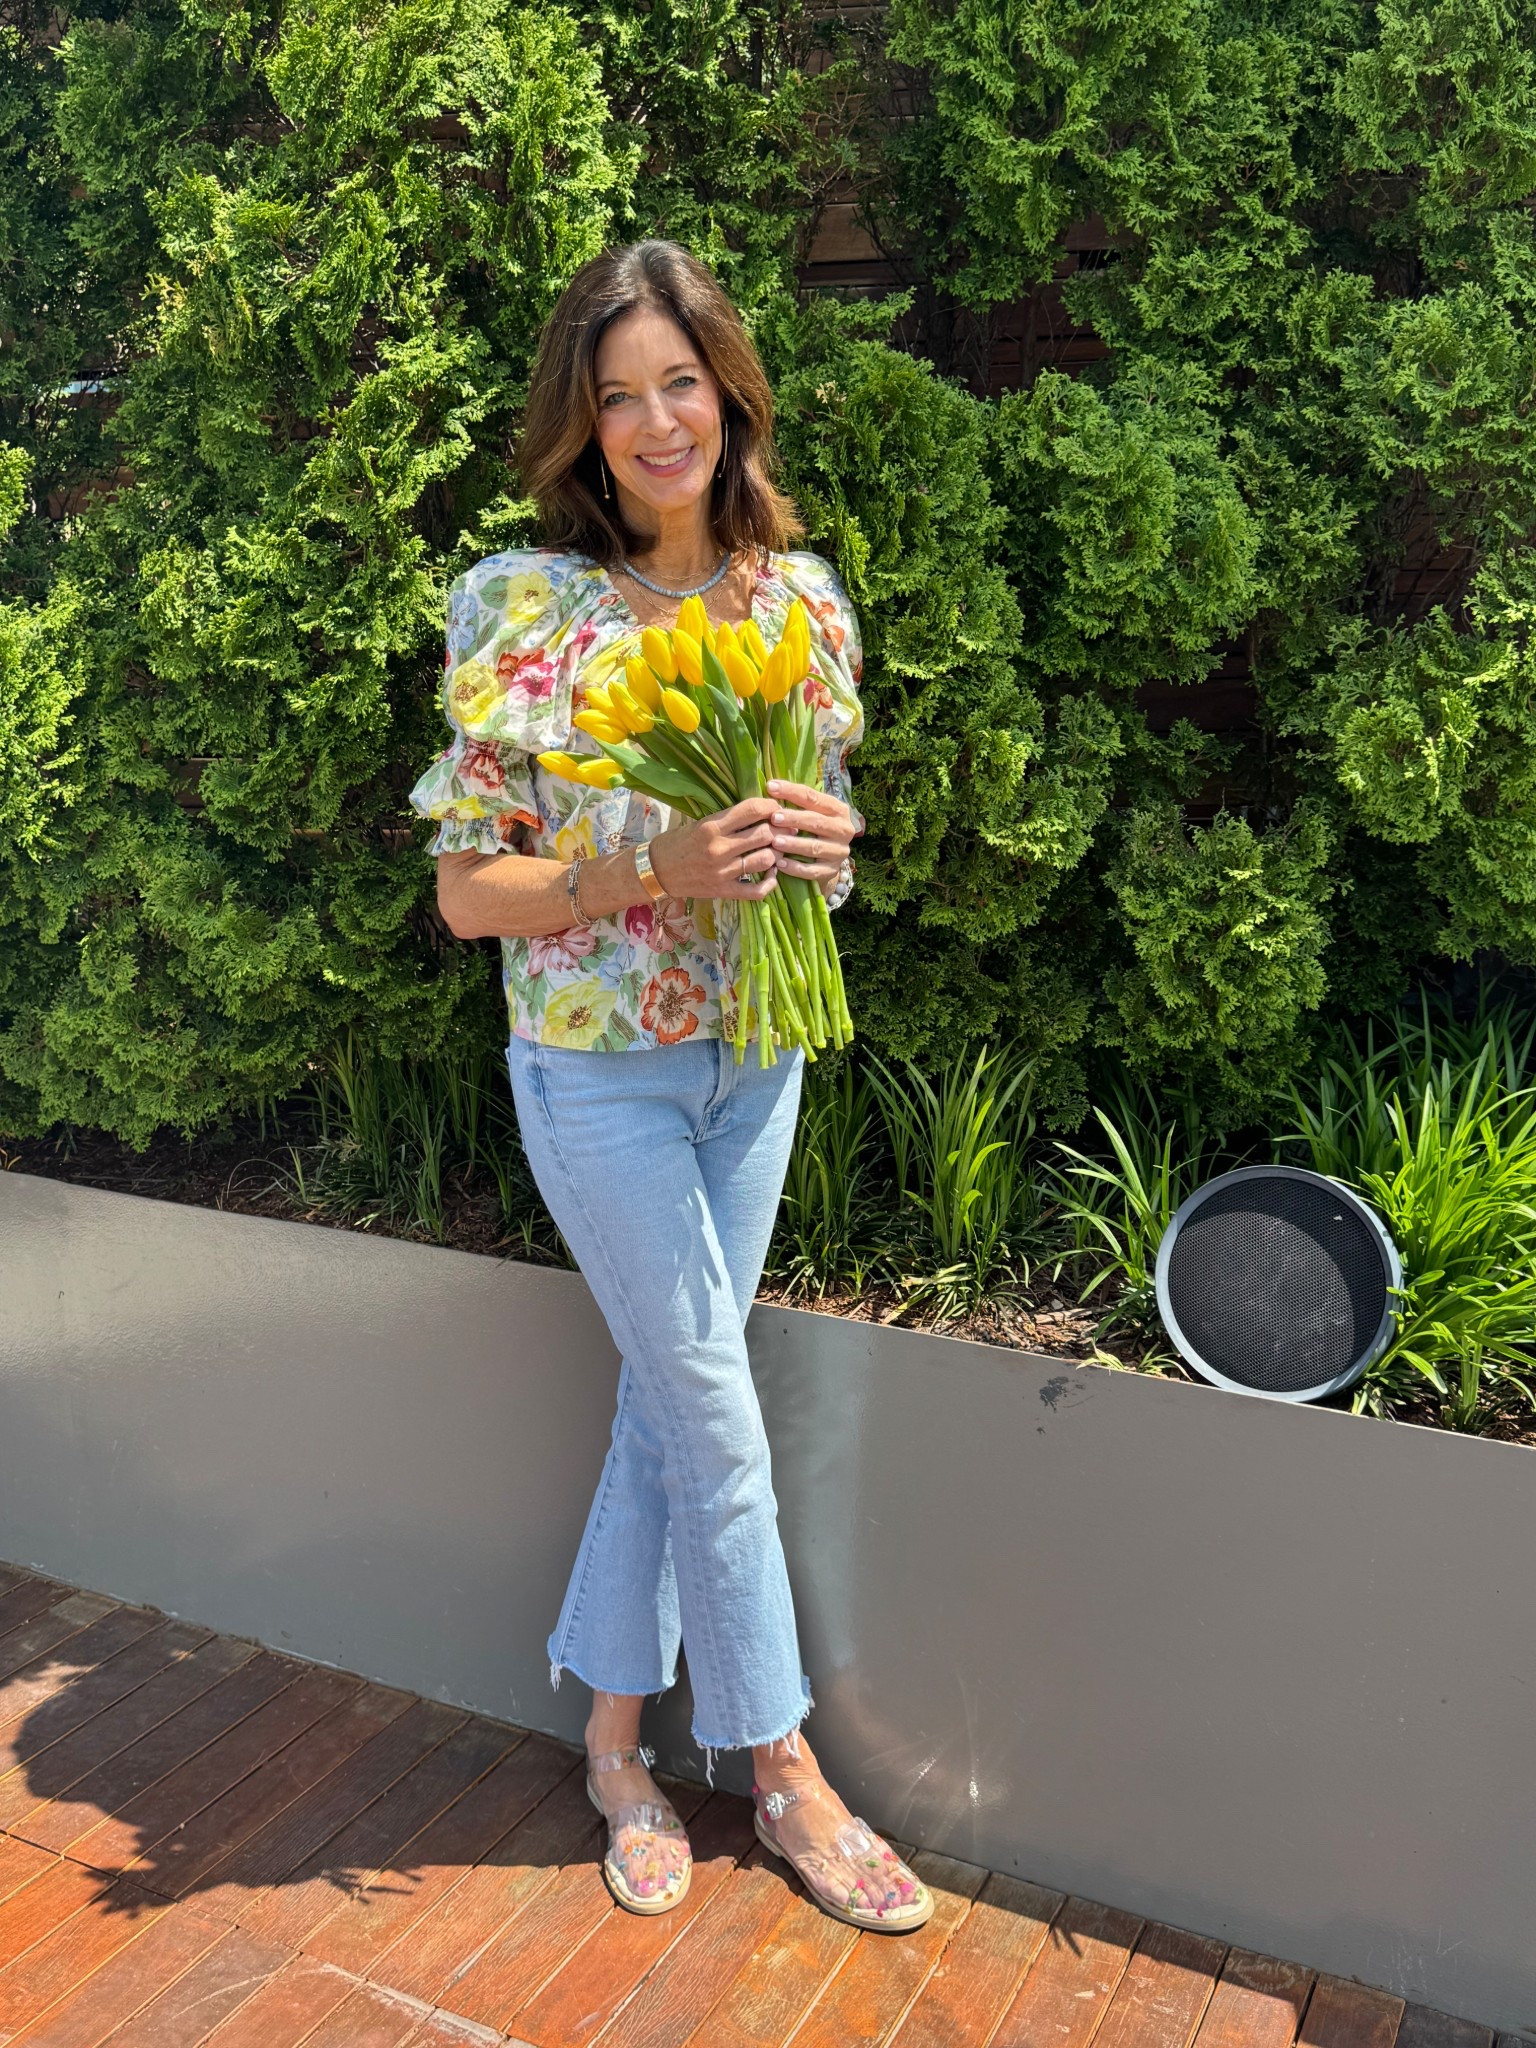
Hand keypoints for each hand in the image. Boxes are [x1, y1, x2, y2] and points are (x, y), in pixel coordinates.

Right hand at [650, 797, 781, 900]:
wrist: (657, 870)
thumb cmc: (680, 842)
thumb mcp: (702, 823)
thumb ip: (730, 819)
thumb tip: (764, 812)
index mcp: (712, 826)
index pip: (752, 809)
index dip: (772, 807)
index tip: (777, 809)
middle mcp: (719, 848)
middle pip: (765, 833)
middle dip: (781, 830)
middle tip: (786, 830)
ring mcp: (722, 872)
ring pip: (766, 859)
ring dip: (776, 854)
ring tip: (777, 850)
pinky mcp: (723, 891)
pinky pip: (757, 890)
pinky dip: (770, 882)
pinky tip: (771, 874)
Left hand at [763, 780, 857, 890]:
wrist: (829, 858)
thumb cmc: (814, 829)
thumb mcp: (812, 812)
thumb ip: (798, 802)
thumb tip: (770, 787)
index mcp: (838, 810)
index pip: (813, 797)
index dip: (791, 791)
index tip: (770, 787)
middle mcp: (843, 829)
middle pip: (816, 822)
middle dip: (794, 819)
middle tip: (773, 817)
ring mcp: (839, 852)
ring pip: (815, 847)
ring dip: (794, 844)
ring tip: (775, 842)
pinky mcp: (832, 870)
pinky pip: (813, 871)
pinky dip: (796, 868)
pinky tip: (780, 863)